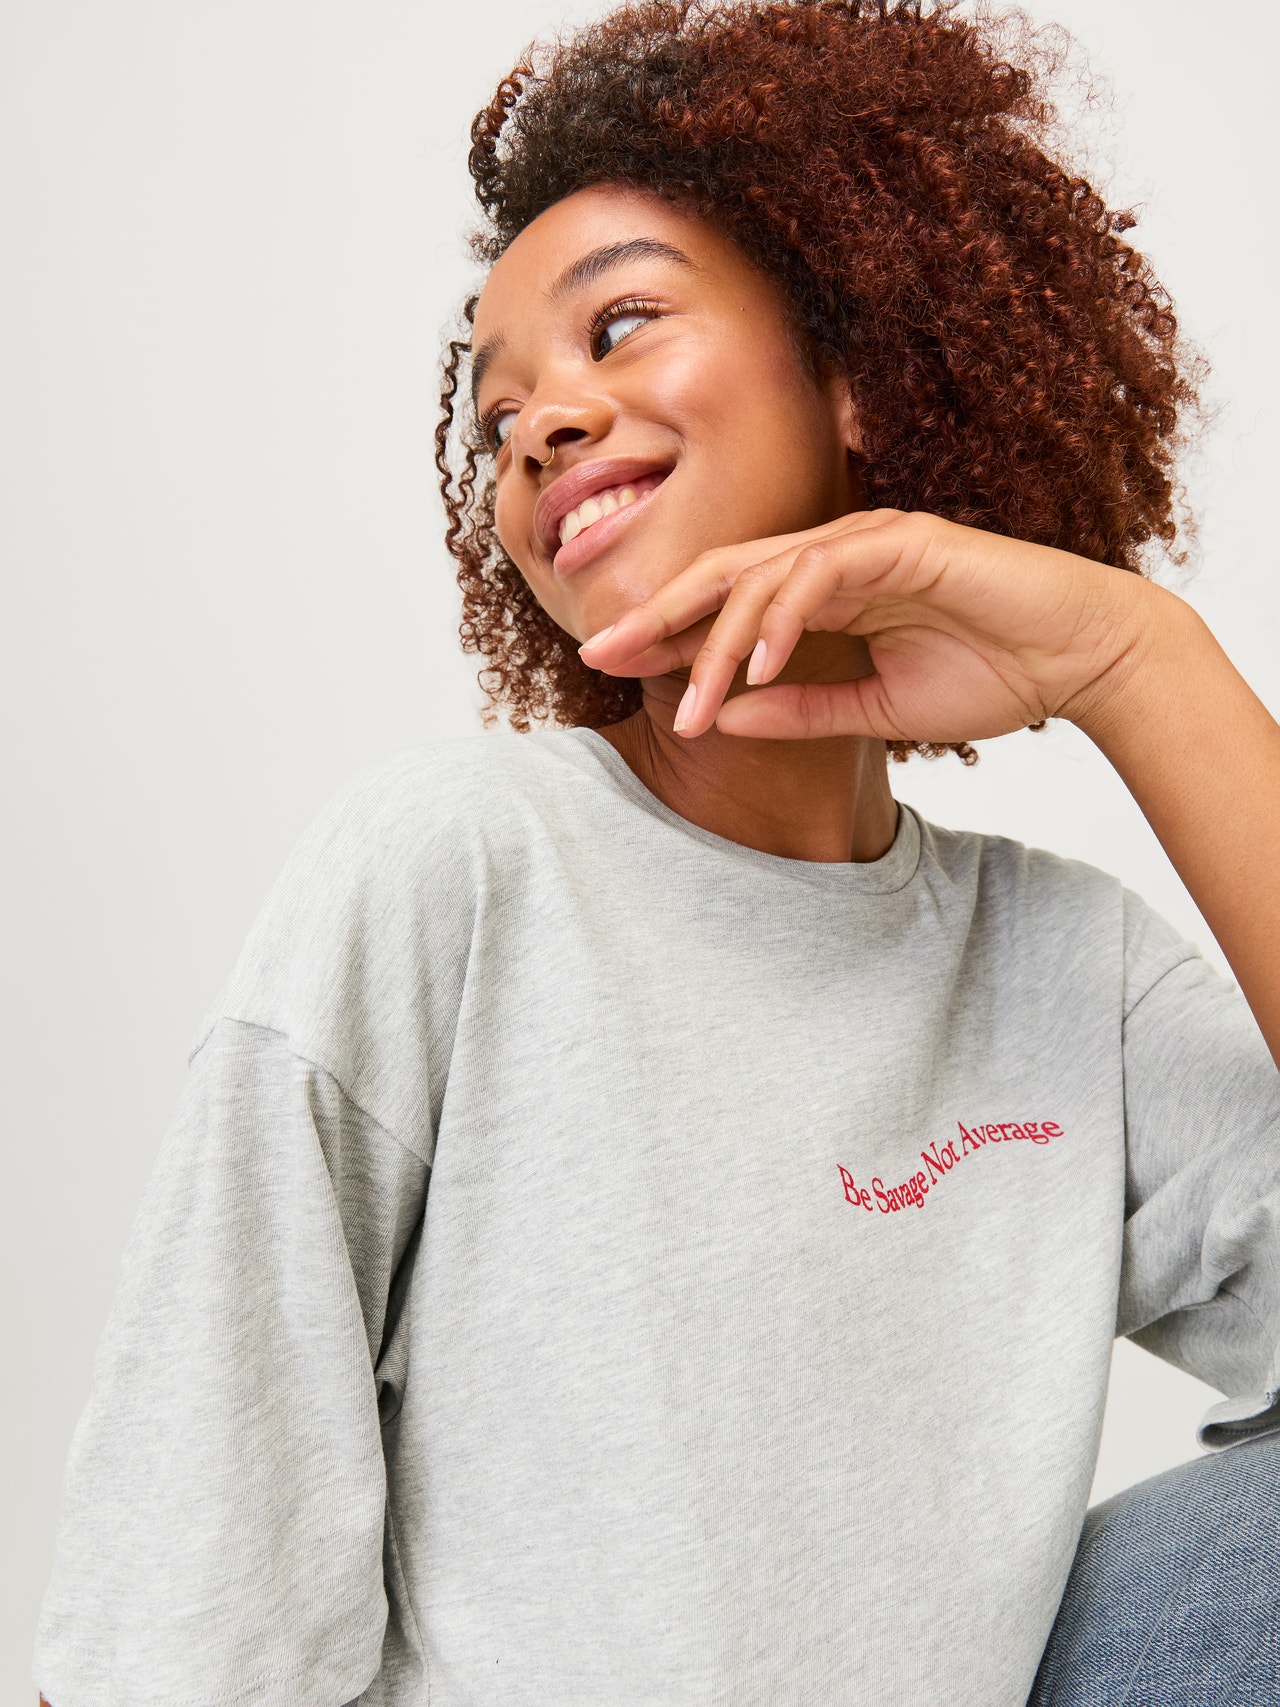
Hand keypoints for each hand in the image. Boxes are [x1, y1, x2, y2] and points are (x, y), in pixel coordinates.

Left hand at [579, 509, 1154, 742]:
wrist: (1080, 659)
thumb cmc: (992, 676)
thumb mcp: (876, 712)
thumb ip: (804, 712)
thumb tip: (729, 721)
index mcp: (828, 590)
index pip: (729, 605)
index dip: (669, 634)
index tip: (614, 667)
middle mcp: (837, 556)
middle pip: (724, 576)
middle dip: (659, 616)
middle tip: (600, 653)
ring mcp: (868, 543)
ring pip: (764, 576)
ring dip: (720, 642)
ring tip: (689, 702)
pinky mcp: (904, 542)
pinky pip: (822, 573)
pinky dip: (785, 618)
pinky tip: (759, 668)